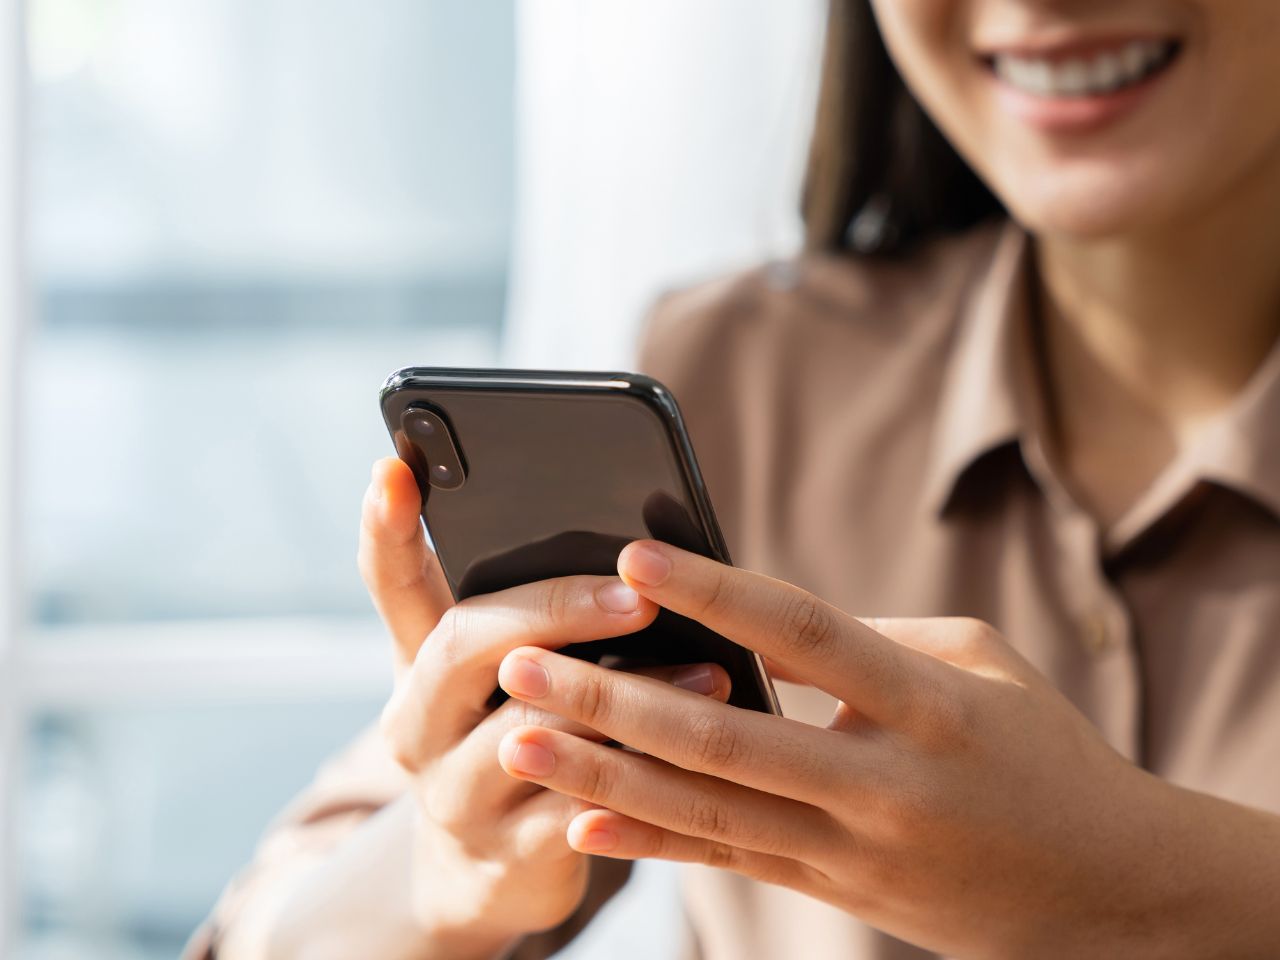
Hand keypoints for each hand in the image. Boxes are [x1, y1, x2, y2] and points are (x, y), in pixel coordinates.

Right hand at [358, 462, 731, 956]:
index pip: (393, 584)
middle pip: (462, 646)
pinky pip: (578, 813)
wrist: (479, 876)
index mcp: (418, 664)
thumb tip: (634, 543)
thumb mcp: (498, 680)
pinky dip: (642, 780)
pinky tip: (699, 759)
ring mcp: (454, 796)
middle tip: (635, 594)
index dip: (387, 529)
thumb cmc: (507, 741)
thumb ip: (536, 616)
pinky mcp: (508, 858)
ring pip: (529, 734)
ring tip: (707, 671)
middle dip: (554, 608)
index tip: (393, 468)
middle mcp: (418, 725)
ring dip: (625, 699)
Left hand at [492, 540, 1217, 958]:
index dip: (716, 593)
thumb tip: (754, 622)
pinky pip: (728, 863)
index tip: (633, 557)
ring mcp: (853, 850)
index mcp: (929, 706)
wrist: (1104, 889)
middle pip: (724, 738)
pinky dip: (650, 845)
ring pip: (706, 812)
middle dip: (612, 700)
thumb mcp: (978, 666)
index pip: (807, 636)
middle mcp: (883, 785)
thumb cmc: (1042, 750)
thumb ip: (867, 640)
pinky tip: (578, 825)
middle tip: (520, 660)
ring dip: (601, 776)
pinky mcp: (834, 890)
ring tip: (516, 740)